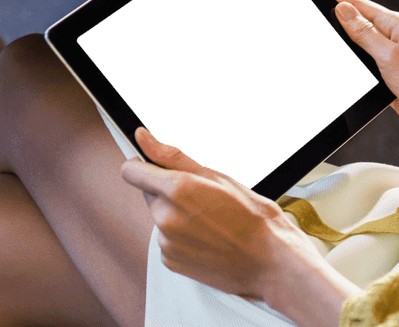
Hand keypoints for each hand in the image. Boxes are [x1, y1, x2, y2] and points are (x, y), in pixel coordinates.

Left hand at [120, 128, 318, 300]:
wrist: (267, 259)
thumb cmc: (251, 215)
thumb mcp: (216, 175)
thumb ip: (171, 156)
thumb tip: (143, 137)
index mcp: (176, 190)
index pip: (131, 171)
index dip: (141, 164)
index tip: (152, 165)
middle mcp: (165, 217)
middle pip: (150, 194)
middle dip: (168, 192)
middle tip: (202, 197)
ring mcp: (166, 243)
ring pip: (160, 218)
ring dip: (176, 215)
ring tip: (210, 220)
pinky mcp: (170, 261)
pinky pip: (167, 241)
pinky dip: (181, 237)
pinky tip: (206, 237)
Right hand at [335, 0, 398, 153]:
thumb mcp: (389, 55)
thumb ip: (364, 33)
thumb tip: (343, 9)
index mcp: (397, 25)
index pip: (361, 6)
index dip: (338, 7)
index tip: (318, 12)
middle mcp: (396, 39)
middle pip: (359, 26)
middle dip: (339, 29)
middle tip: (320, 37)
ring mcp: (394, 60)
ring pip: (362, 50)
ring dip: (348, 53)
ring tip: (331, 56)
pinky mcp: (392, 80)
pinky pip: (368, 71)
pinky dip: (357, 73)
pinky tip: (348, 78)